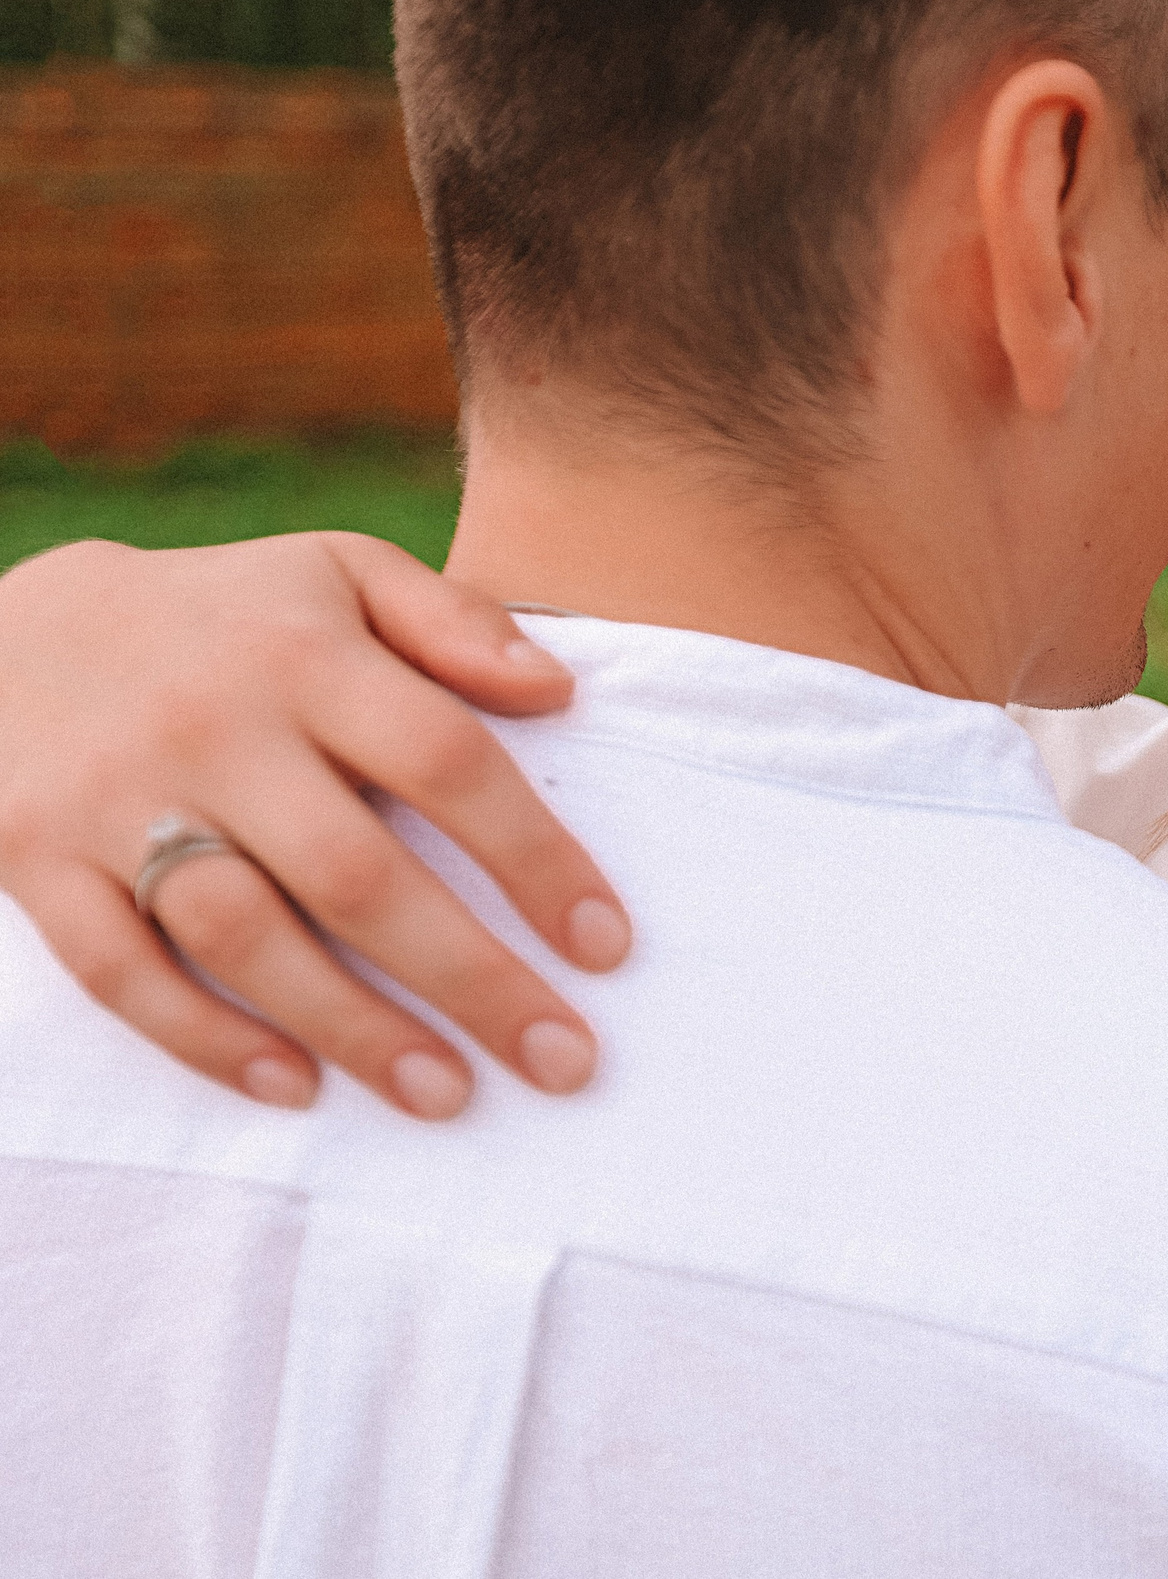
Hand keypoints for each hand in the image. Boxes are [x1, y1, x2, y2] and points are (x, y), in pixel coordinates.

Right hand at [0, 535, 629, 1117]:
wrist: (2, 624)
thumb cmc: (227, 617)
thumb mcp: (340, 573)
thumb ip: (454, 621)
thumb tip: (561, 690)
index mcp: (306, 658)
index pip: (446, 761)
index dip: (534, 858)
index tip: (607, 946)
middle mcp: (214, 731)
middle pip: (357, 874)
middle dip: (470, 977)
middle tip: (562, 1060)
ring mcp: (117, 802)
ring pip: (243, 936)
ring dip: (352, 1027)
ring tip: (447, 1094)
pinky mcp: (35, 861)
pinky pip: (120, 971)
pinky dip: (206, 1037)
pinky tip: (296, 1087)